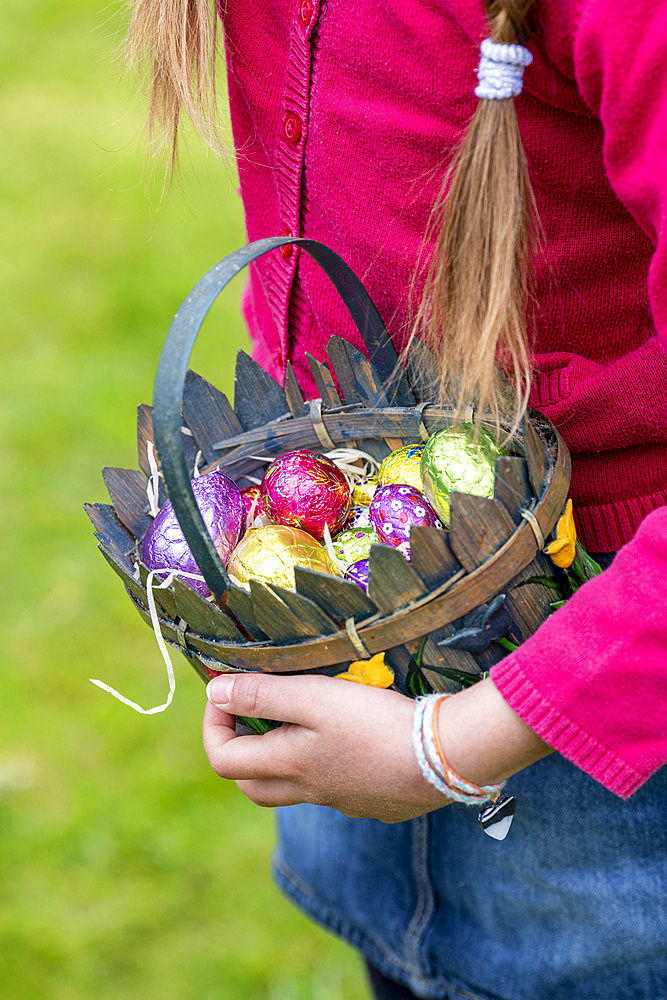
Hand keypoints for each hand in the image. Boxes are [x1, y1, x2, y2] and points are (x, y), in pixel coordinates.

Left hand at [202, 672, 450, 822]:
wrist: (448, 759)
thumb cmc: (375, 724)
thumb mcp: (314, 698)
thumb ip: (263, 695)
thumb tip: (215, 691)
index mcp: (290, 767)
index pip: (223, 759)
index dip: (213, 724)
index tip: (226, 691)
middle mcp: (312, 791)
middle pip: (253, 785)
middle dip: (241, 749)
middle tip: (253, 712)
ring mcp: (346, 800)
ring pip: (296, 787)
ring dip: (285, 756)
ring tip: (303, 719)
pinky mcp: (377, 799)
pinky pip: (337, 786)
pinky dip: (328, 763)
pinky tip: (353, 737)